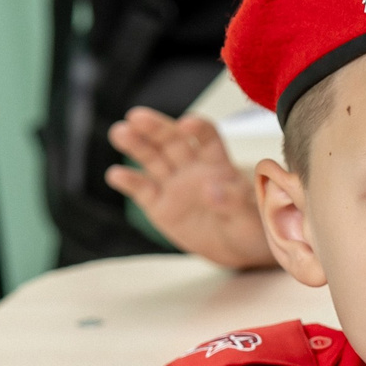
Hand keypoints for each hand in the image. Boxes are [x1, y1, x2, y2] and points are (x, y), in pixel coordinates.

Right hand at [104, 108, 277, 269]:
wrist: (235, 249)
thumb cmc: (249, 226)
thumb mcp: (248, 217)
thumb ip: (233, 201)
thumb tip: (212, 188)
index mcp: (218, 163)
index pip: (207, 138)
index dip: (197, 128)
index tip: (187, 124)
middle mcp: (192, 167)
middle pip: (172, 141)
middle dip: (156, 128)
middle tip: (137, 116)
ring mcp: (173, 184)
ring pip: (152, 159)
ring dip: (136, 145)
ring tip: (120, 132)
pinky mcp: (158, 204)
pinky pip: (142, 190)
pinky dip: (129, 181)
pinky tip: (116, 175)